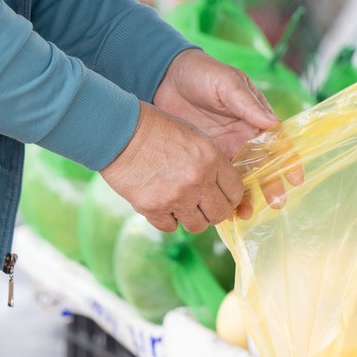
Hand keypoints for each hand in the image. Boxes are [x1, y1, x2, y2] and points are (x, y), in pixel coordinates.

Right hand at [100, 102, 243, 233]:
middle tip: (203, 205)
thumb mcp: (195, 137)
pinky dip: (168, 220)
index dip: (230, 197)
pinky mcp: (154, 209)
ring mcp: (176, 197)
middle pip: (220, 214)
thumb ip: (212, 163)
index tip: (222, 197)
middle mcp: (198, 180)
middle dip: (213, 212)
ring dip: (191, 218)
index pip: (235, 192)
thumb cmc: (157, 129)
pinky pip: (171, 227)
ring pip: (197, 226)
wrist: (120, 133)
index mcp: (212, 159)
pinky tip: (162, 204)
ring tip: (181, 205)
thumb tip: (221, 187)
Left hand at [154, 49, 299, 215]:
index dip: (288, 159)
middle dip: (270, 185)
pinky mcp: (205, 159)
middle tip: (275, 203)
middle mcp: (244, 137)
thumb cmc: (202, 73)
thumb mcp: (227, 83)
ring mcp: (225, 150)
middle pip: (263, 165)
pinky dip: (221, 196)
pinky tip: (223, 211)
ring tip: (246, 214)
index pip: (278, 141)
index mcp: (255, 118)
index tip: (294, 177)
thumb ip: (248, 103)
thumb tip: (275, 123)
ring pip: (241, 178)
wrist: (165, 78)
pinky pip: (217, 180)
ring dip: (246, 196)